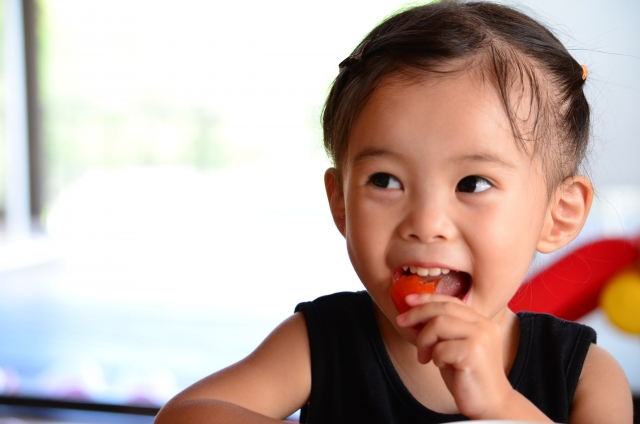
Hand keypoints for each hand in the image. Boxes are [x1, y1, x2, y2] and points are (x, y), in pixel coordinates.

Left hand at [395, 293, 513, 418]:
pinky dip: (435, 357)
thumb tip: (411, 317)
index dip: (428, 298)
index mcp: (481, 321)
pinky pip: (441, 348)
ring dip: (424, 340)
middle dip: (417, 313)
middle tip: (401, 322)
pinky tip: (442, 366)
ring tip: (424, 356)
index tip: (407, 300)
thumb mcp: (451, 348)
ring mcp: (481, 338)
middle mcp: (484, 326)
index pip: (451, 301)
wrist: (491, 404)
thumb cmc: (467, 377)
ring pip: (439, 324)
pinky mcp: (474, 353)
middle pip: (444, 308)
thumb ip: (438, 331)